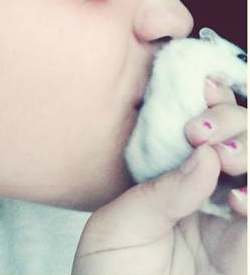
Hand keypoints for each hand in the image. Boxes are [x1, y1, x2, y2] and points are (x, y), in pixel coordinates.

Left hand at [72, 82, 246, 274]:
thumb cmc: (107, 272)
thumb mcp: (121, 223)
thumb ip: (163, 189)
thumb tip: (208, 154)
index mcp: (173, 180)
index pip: (202, 133)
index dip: (209, 104)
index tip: (202, 87)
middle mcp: (207, 196)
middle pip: (240, 142)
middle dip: (233, 122)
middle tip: (201, 132)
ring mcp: (231, 226)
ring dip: (249, 152)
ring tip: (225, 160)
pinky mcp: (244, 256)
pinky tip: (239, 201)